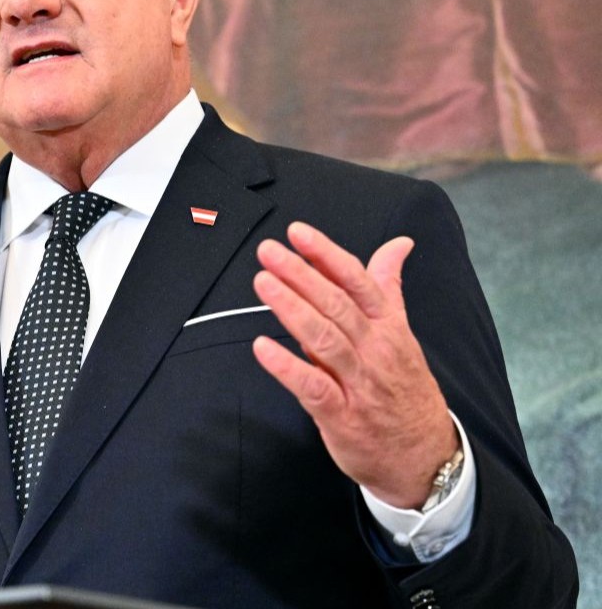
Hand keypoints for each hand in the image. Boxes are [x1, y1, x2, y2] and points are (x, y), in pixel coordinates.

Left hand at [250, 222, 458, 509]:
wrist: (426, 455)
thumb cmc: (403, 387)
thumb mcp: (402, 334)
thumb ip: (388, 287)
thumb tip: (398, 244)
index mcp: (388, 327)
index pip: (358, 281)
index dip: (327, 255)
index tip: (298, 232)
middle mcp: (375, 350)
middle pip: (336, 305)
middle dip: (301, 275)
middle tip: (268, 251)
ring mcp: (359, 383)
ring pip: (324, 339)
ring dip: (292, 309)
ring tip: (263, 283)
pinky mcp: (342, 417)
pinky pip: (313, 388)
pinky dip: (288, 367)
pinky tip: (262, 348)